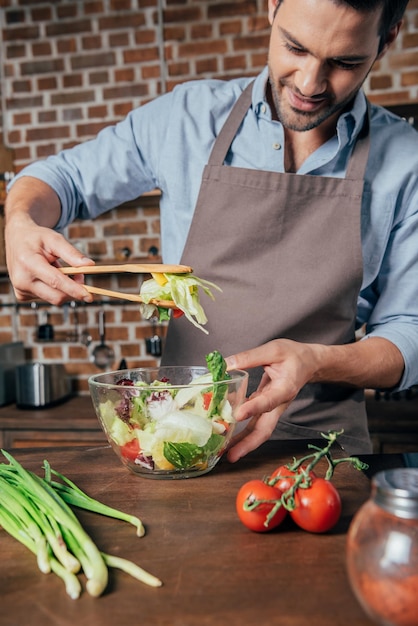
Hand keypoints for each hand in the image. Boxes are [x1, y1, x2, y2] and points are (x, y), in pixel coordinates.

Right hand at [5, 212, 94, 304]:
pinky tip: (48, 275)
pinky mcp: (22, 295)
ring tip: (58, 268)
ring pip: (54, 298)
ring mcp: (20, 289)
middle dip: (73, 289)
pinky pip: (47, 298)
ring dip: (64, 287)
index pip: (55, 281)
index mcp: (28, 263)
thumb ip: (71, 253)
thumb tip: (90, 265)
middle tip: (79, 275)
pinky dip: (54, 289)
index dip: (74, 290)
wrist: (16, 239)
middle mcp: (22, 280)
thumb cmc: (36, 238)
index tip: (89, 296)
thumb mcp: (54, 239)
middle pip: (56, 296)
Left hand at [225, 339, 320, 462]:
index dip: (254, 408)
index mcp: (285, 389)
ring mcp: (273, 408)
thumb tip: (226, 364)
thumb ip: (250, 357)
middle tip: (230, 456)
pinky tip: (227, 435)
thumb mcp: (274, 350)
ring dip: (243, 443)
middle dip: (248, 444)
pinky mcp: (266, 408)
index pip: (268, 401)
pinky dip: (241, 431)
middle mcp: (279, 403)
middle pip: (265, 429)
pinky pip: (254, 422)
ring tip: (225, 453)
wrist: (309, 363)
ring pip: (259, 430)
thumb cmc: (294, 356)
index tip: (238, 414)